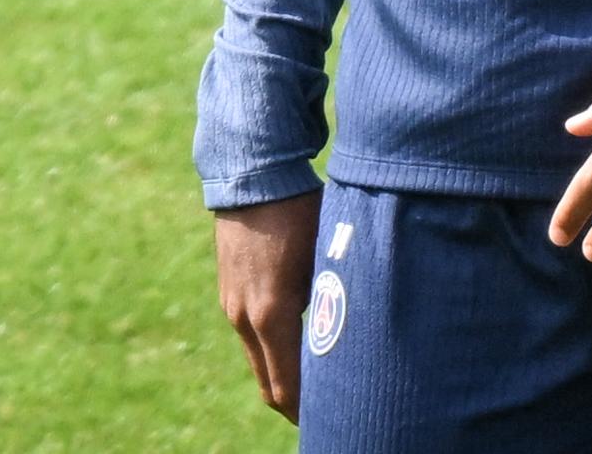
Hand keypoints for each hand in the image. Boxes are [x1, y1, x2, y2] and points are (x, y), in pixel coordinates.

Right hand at [212, 189, 320, 421]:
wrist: (252, 171)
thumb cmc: (300, 210)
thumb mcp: (326, 255)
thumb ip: (337, 300)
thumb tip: (362, 338)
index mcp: (271, 314)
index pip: (286, 388)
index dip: (308, 412)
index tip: (333, 419)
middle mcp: (244, 317)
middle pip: (269, 384)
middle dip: (297, 405)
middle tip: (329, 413)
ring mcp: (232, 305)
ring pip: (259, 360)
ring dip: (285, 375)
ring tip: (319, 383)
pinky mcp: (229, 291)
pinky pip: (252, 336)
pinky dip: (274, 351)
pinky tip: (301, 343)